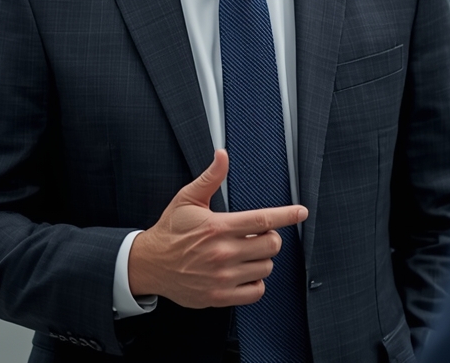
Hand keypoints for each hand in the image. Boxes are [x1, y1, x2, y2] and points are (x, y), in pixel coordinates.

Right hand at [127, 149, 307, 307]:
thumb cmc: (170, 231)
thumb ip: (210, 177)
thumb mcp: (187, 199)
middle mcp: (222, 253)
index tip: (300, 212)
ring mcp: (222, 277)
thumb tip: (222, 155)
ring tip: (247, 253)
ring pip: (266, 268)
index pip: (262, 219)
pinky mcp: (220, 296)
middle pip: (271, 245)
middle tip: (258, 235)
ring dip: (262, 259)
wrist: (149, 264)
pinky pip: (256, 291)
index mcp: (217, 227)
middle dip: (270, 237)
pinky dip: (256, 282)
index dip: (287, 215)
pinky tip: (245, 272)